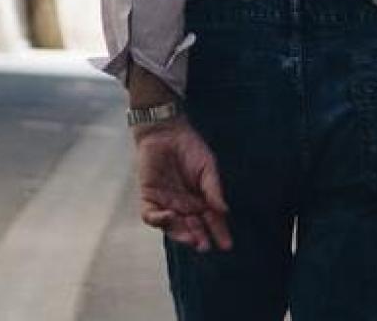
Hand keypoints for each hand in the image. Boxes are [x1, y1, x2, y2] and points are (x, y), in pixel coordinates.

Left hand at [134, 118, 232, 252]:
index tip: (226, 245)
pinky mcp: (149, 197)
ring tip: (191, 238)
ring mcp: (166, 203)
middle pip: (192, 229)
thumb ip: (213, 188)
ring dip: (181, 234)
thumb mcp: (207, 167)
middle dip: (199, 239)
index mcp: (201, 200)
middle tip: (205, 246)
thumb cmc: (190, 147)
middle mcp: (184, 206)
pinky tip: (169, 216)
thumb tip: (224, 210)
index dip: (219, 233)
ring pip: (172, 227)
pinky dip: (159, 220)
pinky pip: (151, 216)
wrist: (166, 131)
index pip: (212, 221)